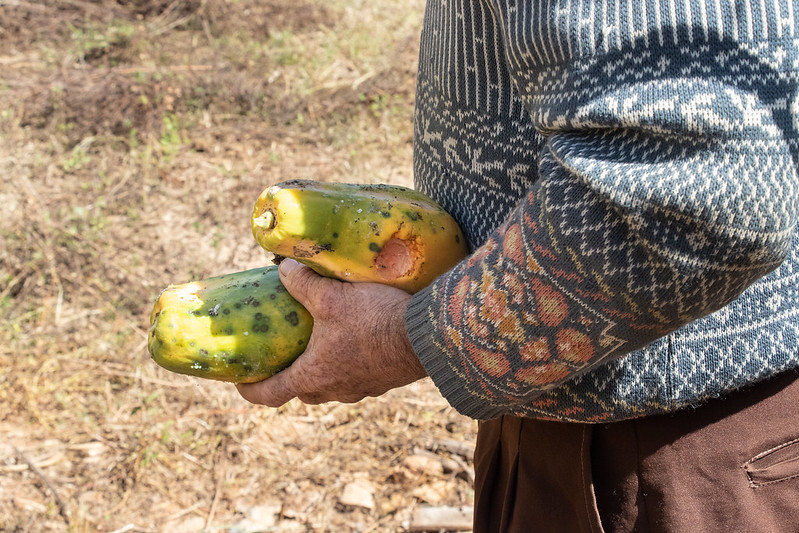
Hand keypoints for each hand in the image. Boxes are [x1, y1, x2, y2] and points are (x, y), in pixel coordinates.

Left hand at [235, 259, 427, 406]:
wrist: (426, 336)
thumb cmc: (374, 320)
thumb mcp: (332, 296)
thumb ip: (302, 282)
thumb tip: (283, 268)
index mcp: (313, 376)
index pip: (269, 395)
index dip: (249, 389)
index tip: (240, 380)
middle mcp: (334, 390)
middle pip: (300, 390)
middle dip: (288, 375)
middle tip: (282, 353)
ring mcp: (361, 389)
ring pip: (330, 384)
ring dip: (320, 368)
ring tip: (319, 342)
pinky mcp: (382, 382)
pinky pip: (355, 377)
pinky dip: (346, 363)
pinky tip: (354, 339)